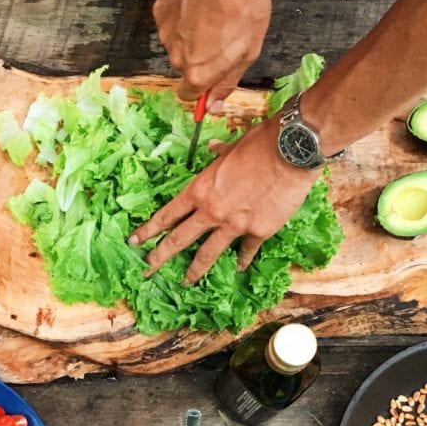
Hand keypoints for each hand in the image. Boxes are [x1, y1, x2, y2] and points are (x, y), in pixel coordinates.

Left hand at [128, 118, 318, 284]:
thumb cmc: (259, 143)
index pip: (167, 215)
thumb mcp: (231, 148)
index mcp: (200, 190)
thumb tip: (212, 150)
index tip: (135, 241)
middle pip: (180, 239)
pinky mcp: (259, 231)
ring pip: (208, 253)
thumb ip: (218, 156)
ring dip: (195, 270)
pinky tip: (238, 267)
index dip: (149, 230)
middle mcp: (212, 211)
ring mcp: (234, 225)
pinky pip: (246, 250)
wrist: (291, 152)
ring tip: (186, 281)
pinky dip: (242, 259)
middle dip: (160, 256)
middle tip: (148, 269)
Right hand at [153, 0, 270, 112]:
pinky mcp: (161, 13)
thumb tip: (214, 105)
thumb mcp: (248, 52)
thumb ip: (228, 82)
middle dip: (200, 58)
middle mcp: (177, 58)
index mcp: (198, 73)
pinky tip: (199, 6)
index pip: (189, 95)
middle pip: (186, 67)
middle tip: (221, 39)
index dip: (201, 88)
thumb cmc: (240, 6)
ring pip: (179, 44)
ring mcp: (166, 35)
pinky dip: (184, 18)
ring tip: (212, 17)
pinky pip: (172, 24)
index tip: (210, 80)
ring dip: (193, 36)